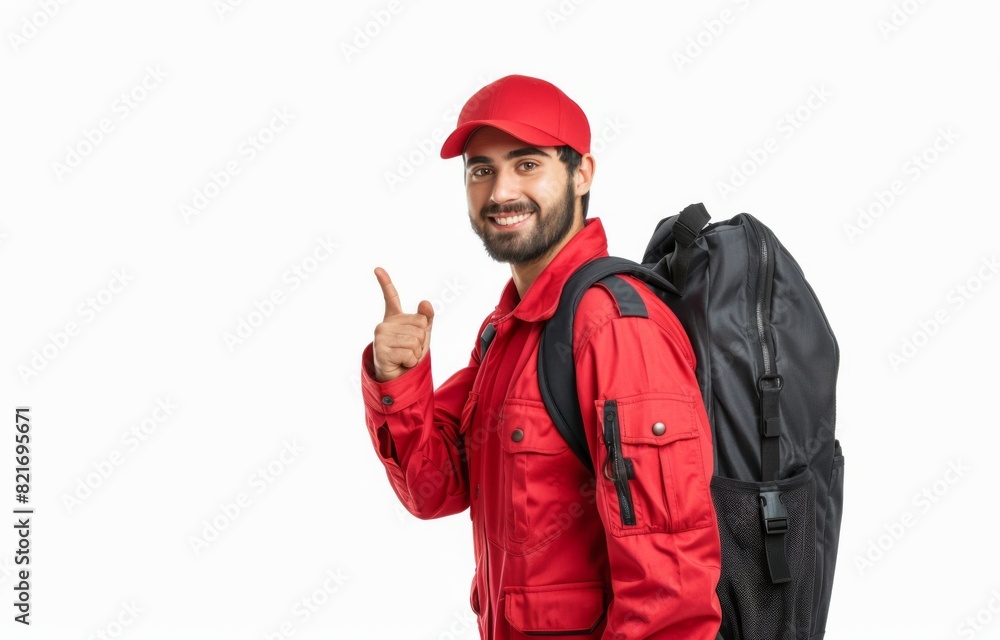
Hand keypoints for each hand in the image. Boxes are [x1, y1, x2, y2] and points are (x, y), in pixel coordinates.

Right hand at [372, 267, 433, 382]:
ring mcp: (381, 337)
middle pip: (419, 326)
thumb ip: (426, 319)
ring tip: (405, 357)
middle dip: (421, 342)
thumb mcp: (422, 335)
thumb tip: (425, 302)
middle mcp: (384, 324)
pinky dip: (411, 362)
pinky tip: (400, 363)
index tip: (377, 268)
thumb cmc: (408, 354)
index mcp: (394, 318)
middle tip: (409, 350)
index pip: (391, 296)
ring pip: (416, 341)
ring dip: (416, 353)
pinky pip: (410, 353)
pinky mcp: (381, 350)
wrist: (397, 377)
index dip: (385, 282)